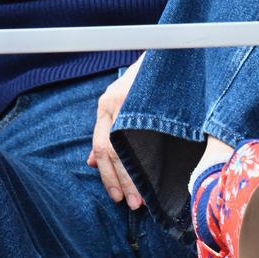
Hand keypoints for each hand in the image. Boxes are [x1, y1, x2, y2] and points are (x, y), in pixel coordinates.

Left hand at [87, 53, 144, 208]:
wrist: (166, 54)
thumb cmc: (150, 83)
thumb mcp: (127, 105)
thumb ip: (111, 132)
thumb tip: (92, 162)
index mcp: (106, 107)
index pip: (101, 148)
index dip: (108, 175)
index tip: (117, 196)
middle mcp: (110, 104)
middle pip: (108, 150)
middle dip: (120, 180)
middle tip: (132, 204)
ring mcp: (123, 100)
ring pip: (121, 145)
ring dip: (131, 174)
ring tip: (141, 196)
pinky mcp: (137, 96)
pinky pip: (137, 131)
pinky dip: (144, 155)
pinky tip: (152, 171)